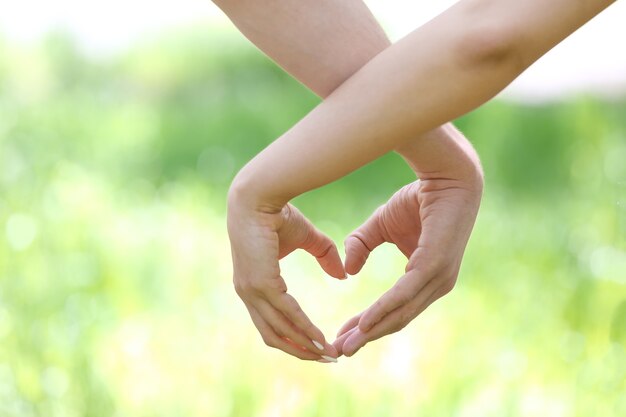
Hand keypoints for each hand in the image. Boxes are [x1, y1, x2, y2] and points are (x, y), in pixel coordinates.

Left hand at [227, 191, 344, 361]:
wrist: (262, 195)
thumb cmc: (279, 212)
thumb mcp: (307, 238)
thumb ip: (324, 255)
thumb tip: (341, 275)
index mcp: (255, 285)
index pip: (273, 322)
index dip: (296, 338)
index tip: (319, 346)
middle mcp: (249, 293)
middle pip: (274, 336)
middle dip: (301, 351)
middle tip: (327, 359)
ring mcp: (252, 291)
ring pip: (279, 331)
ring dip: (304, 346)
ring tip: (328, 354)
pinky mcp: (261, 284)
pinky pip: (287, 314)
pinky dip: (304, 328)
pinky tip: (320, 338)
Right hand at [333, 139, 482, 356]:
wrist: (443, 174)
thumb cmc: (417, 198)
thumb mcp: (379, 225)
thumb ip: (360, 245)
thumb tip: (348, 270)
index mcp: (424, 278)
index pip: (394, 310)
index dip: (367, 325)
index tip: (342, 336)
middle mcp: (434, 284)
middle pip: (396, 319)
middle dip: (365, 336)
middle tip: (338, 351)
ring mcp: (437, 278)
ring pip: (400, 313)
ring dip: (371, 330)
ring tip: (346, 344)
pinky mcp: (435, 266)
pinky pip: (405, 294)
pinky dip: (383, 310)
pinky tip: (365, 323)